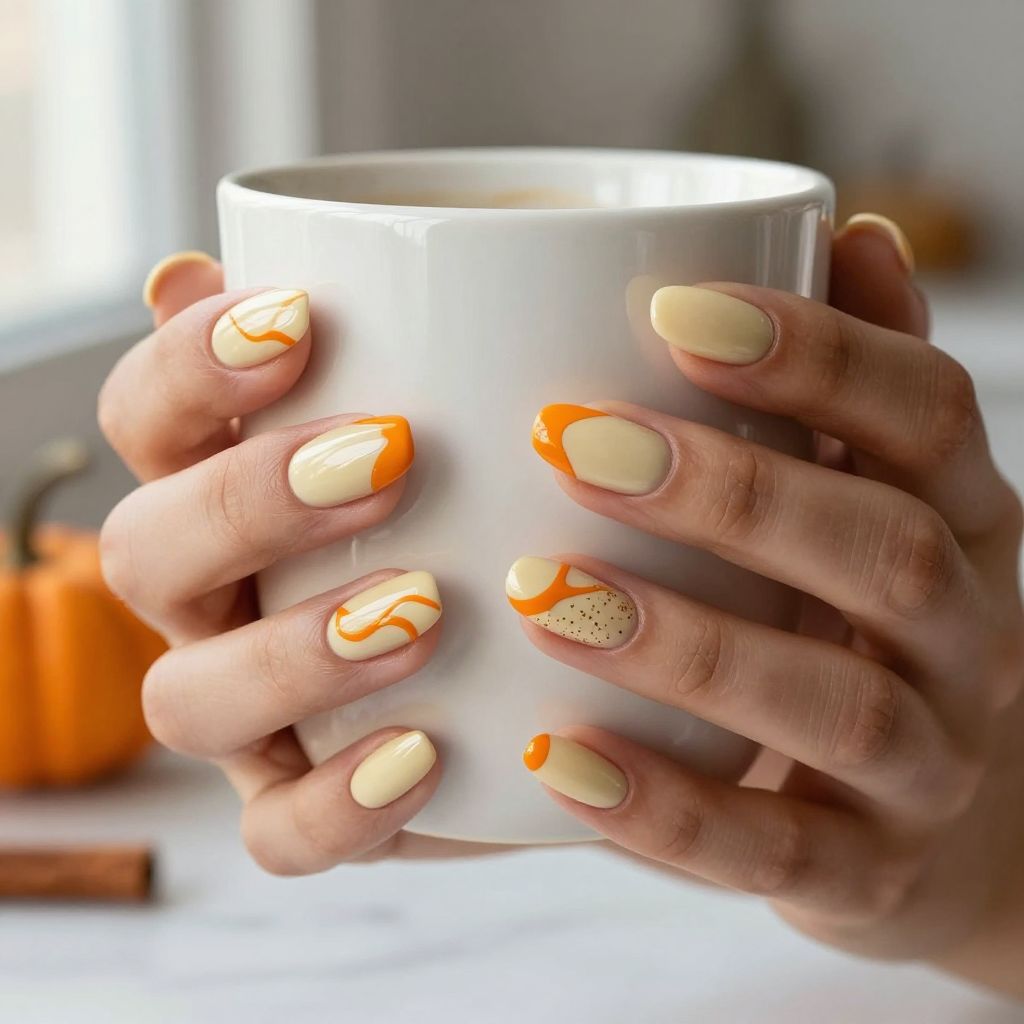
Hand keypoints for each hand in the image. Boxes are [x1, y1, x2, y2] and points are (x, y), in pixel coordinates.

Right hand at [99, 255, 502, 871]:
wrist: (581, 658)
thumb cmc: (512, 506)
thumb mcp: (478, 414)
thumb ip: (390, 341)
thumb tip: (237, 262)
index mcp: (227, 487)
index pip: (148, 417)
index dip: (190, 365)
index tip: (300, 316)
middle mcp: (217, 600)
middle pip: (145, 551)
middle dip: (247, 502)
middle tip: (394, 458)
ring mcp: (252, 713)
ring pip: (184, 699)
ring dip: (290, 652)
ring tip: (423, 609)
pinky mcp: (307, 806)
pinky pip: (277, 833)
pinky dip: (337, 804)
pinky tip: (425, 756)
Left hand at [510, 216, 1023, 993]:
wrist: (949, 818)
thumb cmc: (872, 623)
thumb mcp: (886, 498)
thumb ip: (860, 381)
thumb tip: (851, 229)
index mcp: (965, 521)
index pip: (927, 412)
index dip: (816, 351)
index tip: (671, 305)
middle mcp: (969, 637)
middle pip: (885, 551)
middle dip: (732, 491)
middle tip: (570, 440)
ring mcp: (928, 766)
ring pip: (833, 704)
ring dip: (686, 643)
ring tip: (542, 589)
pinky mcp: (867, 873)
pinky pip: (772, 850)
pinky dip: (661, 808)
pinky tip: (548, 755)